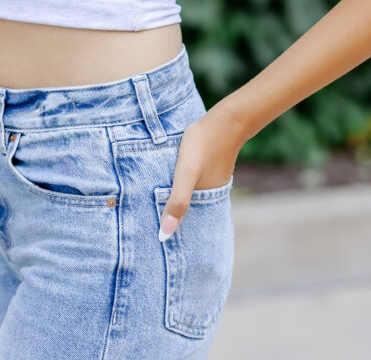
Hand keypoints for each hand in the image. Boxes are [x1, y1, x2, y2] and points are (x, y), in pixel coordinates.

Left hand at [158, 104, 241, 241]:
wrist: (225, 121)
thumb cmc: (203, 145)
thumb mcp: (186, 173)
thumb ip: (178, 201)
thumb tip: (164, 234)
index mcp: (204, 202)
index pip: (186, 228)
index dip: (171, 237)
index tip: (152, 248)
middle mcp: (209, 197)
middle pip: (187, 216)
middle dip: (171, 224)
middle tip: (145, 237)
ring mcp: (209, 183)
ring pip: (188, 201)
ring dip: (173, 206)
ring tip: (152, 214)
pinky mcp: (206, 171)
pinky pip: (190, 188)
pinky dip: (179, 192)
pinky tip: (167, 189)